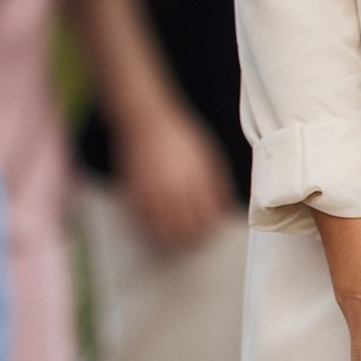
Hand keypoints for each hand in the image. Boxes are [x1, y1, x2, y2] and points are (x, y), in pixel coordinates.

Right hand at [117, 103, 233, 247]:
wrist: (147, 122)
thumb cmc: (180, 137)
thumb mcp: (209, 156)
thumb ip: (219, 185)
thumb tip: (225, 210)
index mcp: (197, 182)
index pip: (208, 220)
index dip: (211, 228)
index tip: (210, 228)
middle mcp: (175, 191)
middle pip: (187, 231)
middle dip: (194, 237)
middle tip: (195, 236)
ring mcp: (153, 195)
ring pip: (165, 233)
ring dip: (173, 239)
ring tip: (177, 235)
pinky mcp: (135, 195)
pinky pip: (144, 224)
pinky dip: (153, 229)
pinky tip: (158, 224)